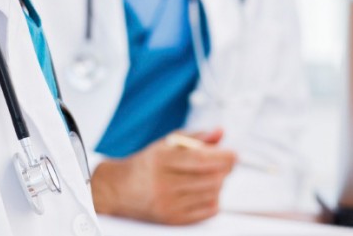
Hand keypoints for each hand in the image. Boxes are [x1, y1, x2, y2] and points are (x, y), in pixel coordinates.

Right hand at [90, 129, 236, 224]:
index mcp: (162, 160)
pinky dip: (213, 200)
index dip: (223, 156)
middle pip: (211, 178)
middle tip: (225, 163)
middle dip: (224, 169)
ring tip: (210, 176)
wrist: (119, 189)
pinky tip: (205, 191)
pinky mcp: (173, 219)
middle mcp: (164, 183)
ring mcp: (169, 204)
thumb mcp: (167, 144)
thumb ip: (196, 137)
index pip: (201, 159)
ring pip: (212, 194)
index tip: (234, 154)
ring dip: (219, 184)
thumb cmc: (146, 165)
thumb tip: (220, 133)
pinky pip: (208, 211)